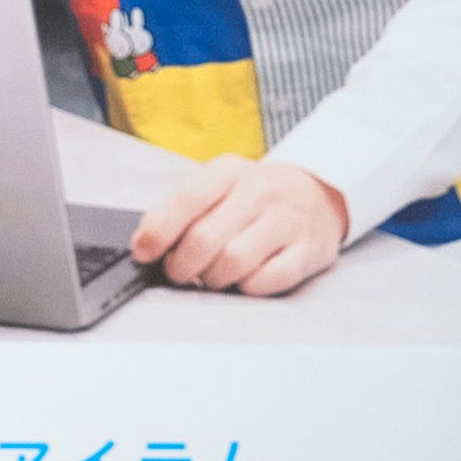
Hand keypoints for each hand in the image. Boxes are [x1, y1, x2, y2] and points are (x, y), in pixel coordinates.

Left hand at [131, 156, 348, 296]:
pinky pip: (266, 281)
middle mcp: (260, 191)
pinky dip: (246, 288)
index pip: (187, 199)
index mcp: (229, 172)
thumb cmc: (253, 197)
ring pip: (234, 262)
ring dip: (213, 279)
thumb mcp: (217, 187)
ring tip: (212, 275)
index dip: (159, 231)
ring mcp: (287, 221)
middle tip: (179, 272)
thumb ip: (181, 209)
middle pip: (205, 239)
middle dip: (182, 266)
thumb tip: (145, 241)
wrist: (316, 196)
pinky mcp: (308, 251)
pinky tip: (244, 279)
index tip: (144, 252)